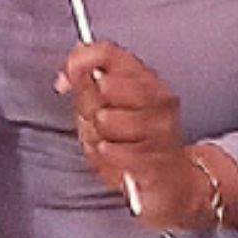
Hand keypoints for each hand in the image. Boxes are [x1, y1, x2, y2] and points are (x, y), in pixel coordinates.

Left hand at [56, 40, 205, 227]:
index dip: (82, 61)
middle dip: (90, 106)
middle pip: (106, 85)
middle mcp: (157, 98)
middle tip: (97, 121)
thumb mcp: (106, 109)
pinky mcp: (156, 159)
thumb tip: (67, 74)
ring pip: (107, 118)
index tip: (67, 76)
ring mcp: (160, 129)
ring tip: (109, 143)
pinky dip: (107, 156)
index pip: (110, 54)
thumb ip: (87, 86)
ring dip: (98, 134)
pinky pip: (114, 150)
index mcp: (144, 80)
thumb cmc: (135, 144)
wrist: (170, 183)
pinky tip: (114, 158)